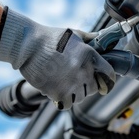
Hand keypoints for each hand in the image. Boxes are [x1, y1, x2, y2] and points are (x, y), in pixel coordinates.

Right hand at [0, 9, 115, 109]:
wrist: (29, 46)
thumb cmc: (51, 38)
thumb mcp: (74, 34)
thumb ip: (90, 39)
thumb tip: (103, 39)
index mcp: (90, 56)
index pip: (109, 74)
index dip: (108, 80)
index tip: (105, 83)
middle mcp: (83, 72)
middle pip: (94, 89)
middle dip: (88, 86)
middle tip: (77, 80)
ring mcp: (71, 84)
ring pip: (81, 98)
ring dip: (75, 93)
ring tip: (65, 83)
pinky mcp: (58, 93)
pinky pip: (67, 104)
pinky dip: (63, 100)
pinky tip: (57, 90)